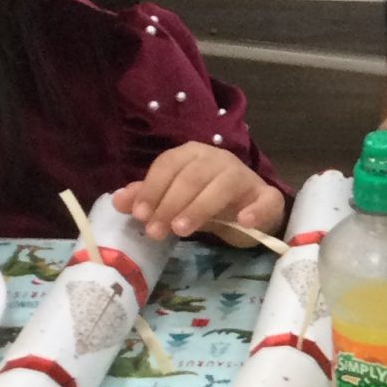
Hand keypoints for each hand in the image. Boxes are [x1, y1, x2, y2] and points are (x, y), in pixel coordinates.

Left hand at [113, 145, 284, 242]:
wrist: (250, 212)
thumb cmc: (206, 202)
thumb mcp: (174, 201)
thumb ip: (148, 199)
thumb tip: (118, 201)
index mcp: (192, 155)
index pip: (168, 164)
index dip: (152, 188)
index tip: (140, 215)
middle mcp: (218, 159)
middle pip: (192, 176)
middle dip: (170, 204)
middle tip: (155, 232)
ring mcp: (245, 176)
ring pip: (223, 185)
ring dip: (200, 207)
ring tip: (181, 231)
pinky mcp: (268, 196)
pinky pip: (265, 199)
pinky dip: (255, 210)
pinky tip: (243, 222)